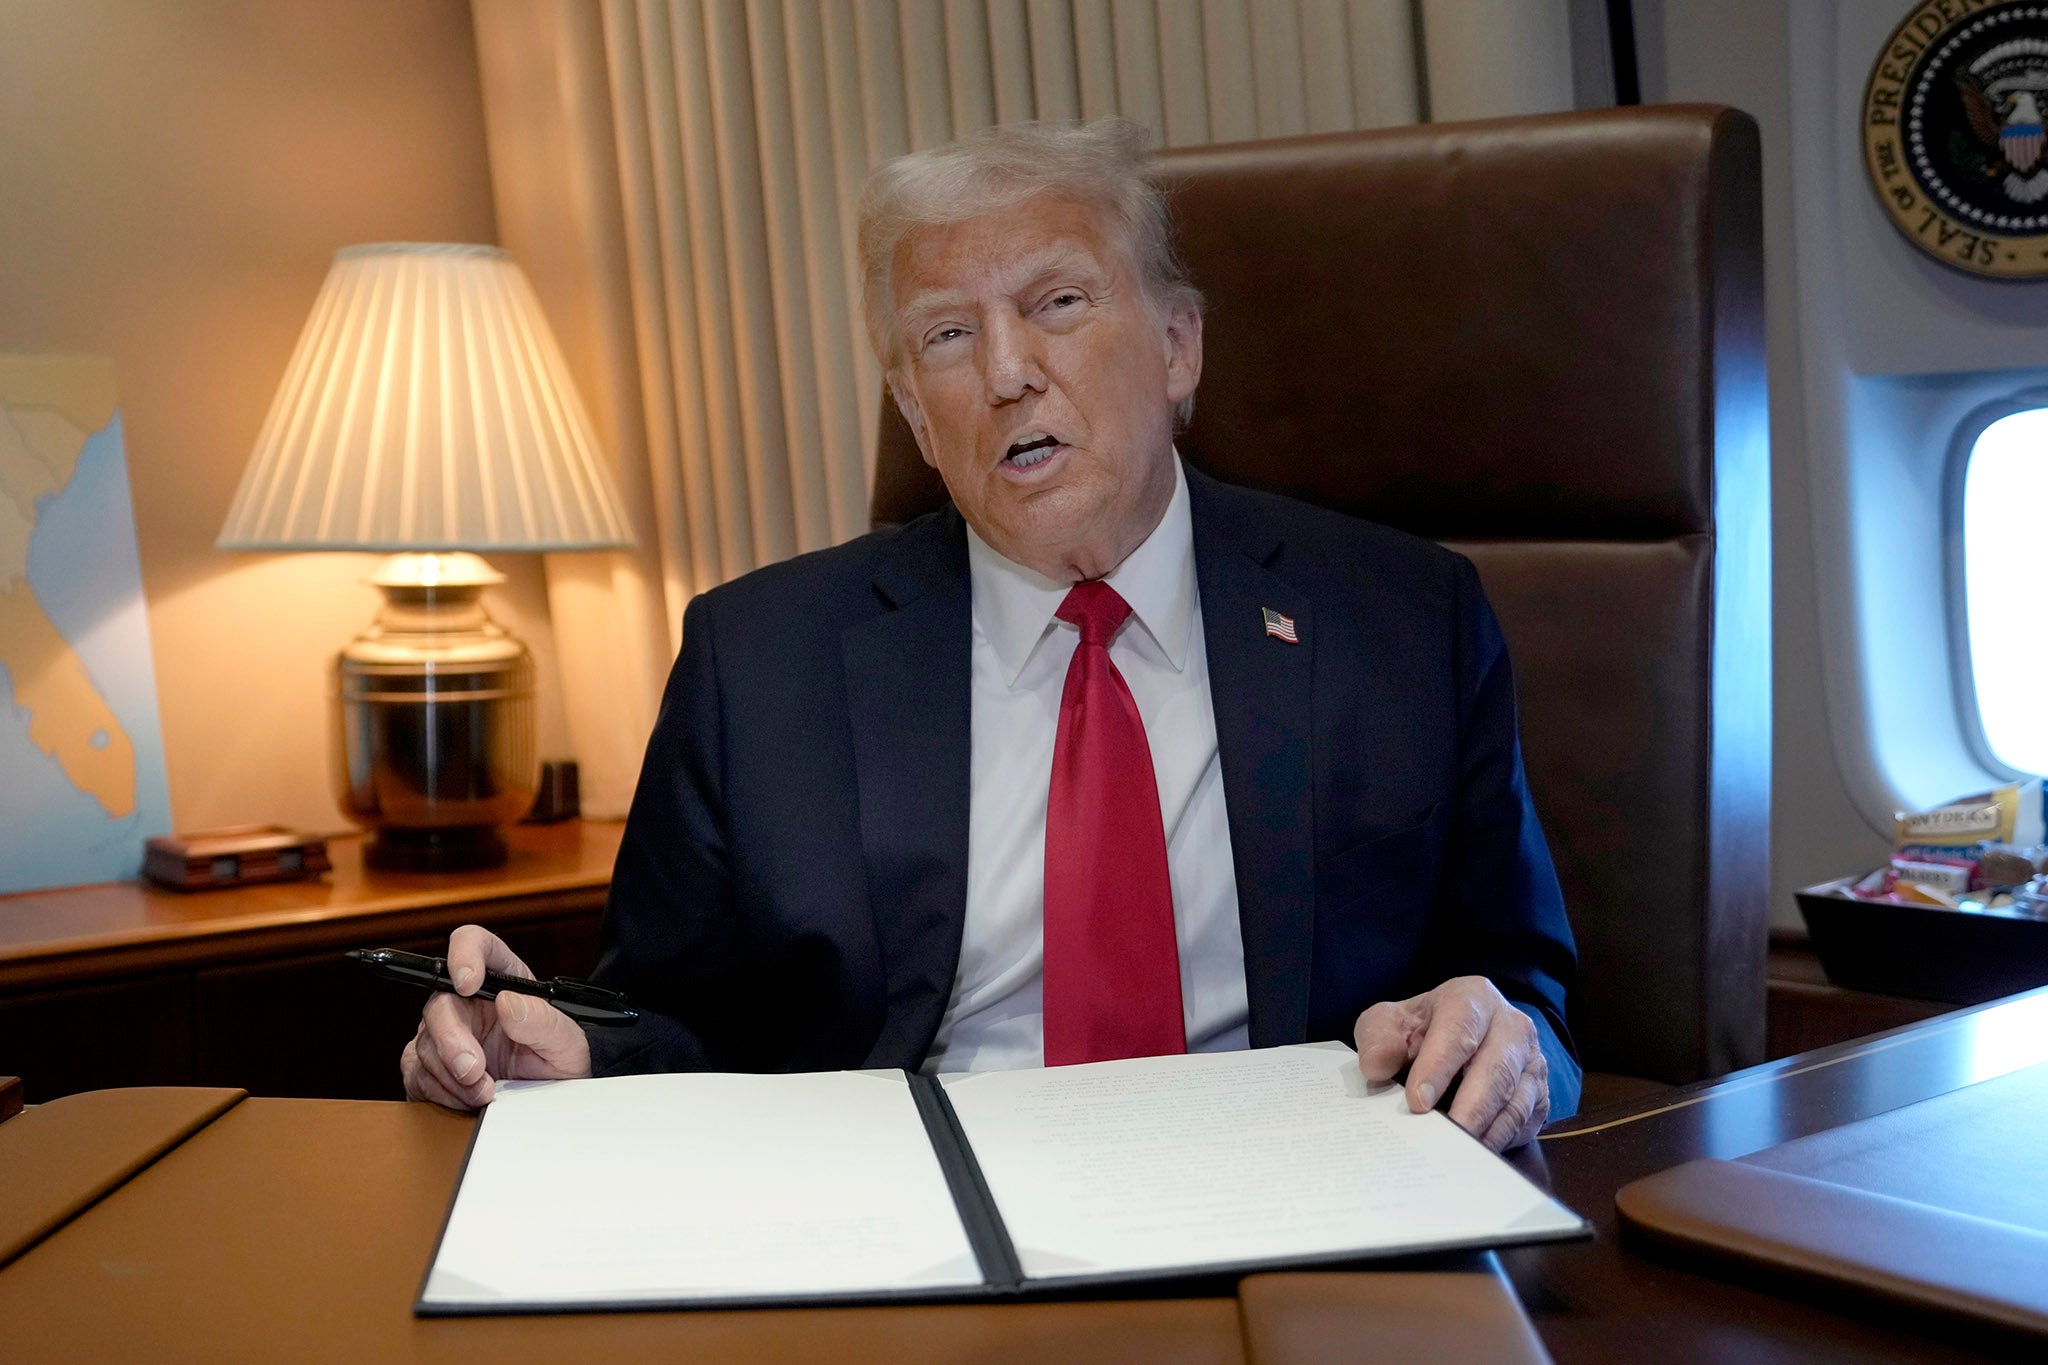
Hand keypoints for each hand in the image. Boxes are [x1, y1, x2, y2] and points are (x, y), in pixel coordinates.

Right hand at [400, 923, 591, 1110]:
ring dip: (451, 1075)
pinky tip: (466, 1099)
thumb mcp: (568, 1042)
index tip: (468, 982)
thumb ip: (543, 1021)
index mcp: (502, 977)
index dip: (464, 954)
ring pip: (425, 1044)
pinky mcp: (431, 1066)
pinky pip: (418, 1075)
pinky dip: (441, 1092)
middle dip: (452, 1041)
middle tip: (474, 1071)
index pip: (474, 943)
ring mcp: (446, 1032)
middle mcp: (468, 1000)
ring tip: (484, 1092)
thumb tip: (508, 1002)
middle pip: (439, 1003)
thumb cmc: (562, 1058)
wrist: (554, 1097)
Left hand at [1353, 976, 1548, 1151]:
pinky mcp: (1539, 1094)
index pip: (1460, 1030)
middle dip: (1469, 1108)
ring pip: (1516, 1101)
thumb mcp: (1390, 1023)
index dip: (1439, 1066)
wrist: (1454, 1037)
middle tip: (1444, 1139)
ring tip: (1457, 1155)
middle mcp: (1512, 1026)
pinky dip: (1500, 1141)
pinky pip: (1525, 1122)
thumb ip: (1378, 1039)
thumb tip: (1376, 1067)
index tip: (1418, 1102)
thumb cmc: (1420, 1030)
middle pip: (1497, 1071)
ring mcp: (1532, 1062)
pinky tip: (1474, 1155)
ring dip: (1486, 1131)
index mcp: (1473, 999)